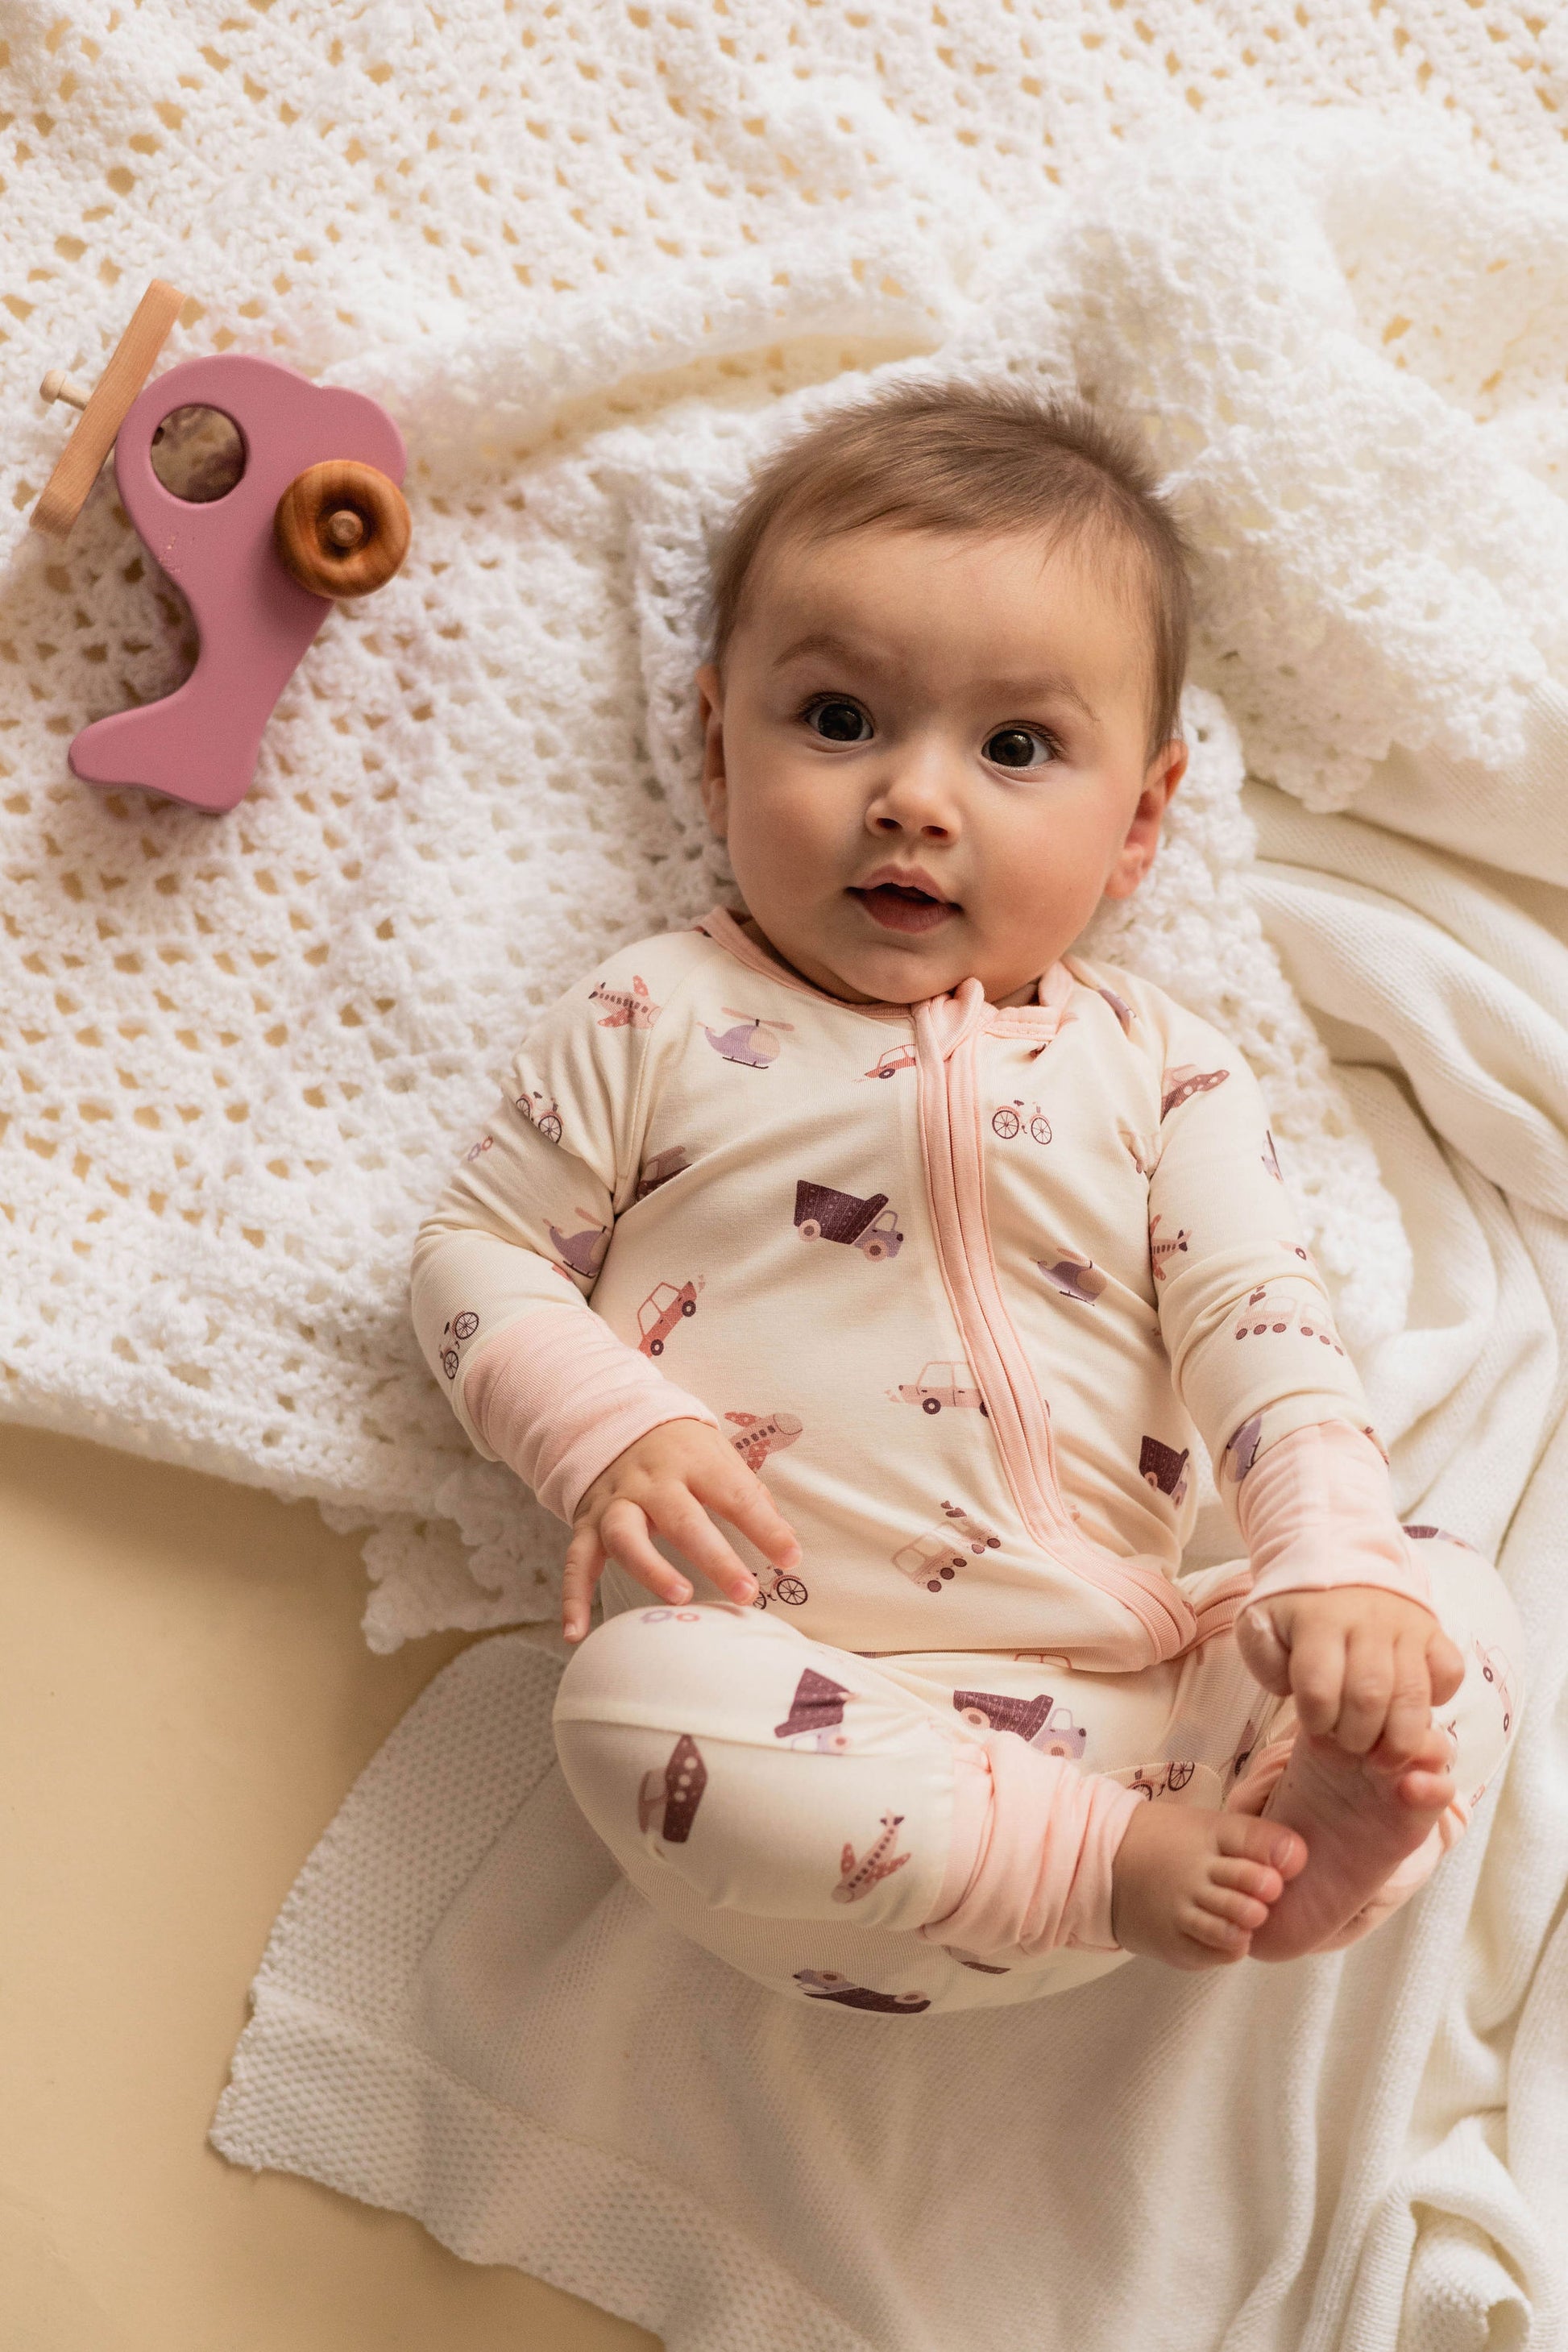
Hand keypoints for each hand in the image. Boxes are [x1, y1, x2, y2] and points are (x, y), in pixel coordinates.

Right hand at [562, 1419, 801, 1641]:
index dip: (765, 1526)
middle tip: (745, 1593)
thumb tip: (787, 1546)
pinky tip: (578, 1633)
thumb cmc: (684, 1452)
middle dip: (715, 1557)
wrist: (616, 1422)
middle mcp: (652, 1480)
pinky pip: (575, 1561)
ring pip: (626, 1534)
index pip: (734, 1494)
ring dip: (651, 1568)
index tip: (790, 1558)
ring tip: (681, 1597)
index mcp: (694, 1460)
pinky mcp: (586, 1523)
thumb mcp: (720, 1457)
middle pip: (683, 1518)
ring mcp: (615, 1501)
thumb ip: (750, 1497)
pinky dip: (573, 1598)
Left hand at [1236, 1586, 1464, 1769]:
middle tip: (1347, 1746)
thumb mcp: (1260, 1625)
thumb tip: (1291, 1690)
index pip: (1318, 1688)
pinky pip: (1450, 1672)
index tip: (1314, 1728)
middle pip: (1369, 1697)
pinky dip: (1438, 1699)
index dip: (1315, 1722)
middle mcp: (1368, 1620)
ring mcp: (1406, 1625)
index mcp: (1318, 1620)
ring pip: (1412, 1695)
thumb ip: (1265, 1661)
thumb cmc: (1295, 1608)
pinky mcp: (1433, 1630)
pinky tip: (1412, 1709)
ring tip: (1381, 1755)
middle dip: (1356, 1737)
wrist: (1337, 1560)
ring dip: (1398, 1739)